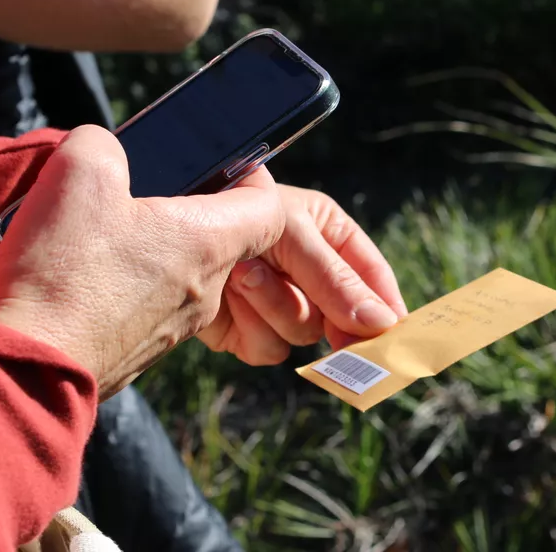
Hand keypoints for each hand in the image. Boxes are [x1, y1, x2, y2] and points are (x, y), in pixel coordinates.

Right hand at [0, 126, 285, 398]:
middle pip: (224, 239)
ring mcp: (175, 326)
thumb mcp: (78, 174)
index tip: (219, 164)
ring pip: (183, 274)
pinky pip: (150, 306)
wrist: (27, 369)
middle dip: (189, 211)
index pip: (269, 208)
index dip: (251, 178)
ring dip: (155, 249)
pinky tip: (86, 274)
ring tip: (103, 232)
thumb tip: (104, 150)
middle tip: (143, 193)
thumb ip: (103, 145)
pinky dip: (129, 285)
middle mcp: (206, 290)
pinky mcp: (140, 351)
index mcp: (209, 242)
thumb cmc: (64, 272)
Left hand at [198, 185, 408, 364]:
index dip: (383, 300)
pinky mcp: (245, 330)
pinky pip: (269, 349)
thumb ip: (337, 280)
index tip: (395, 330)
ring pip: (305, 333)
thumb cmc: (228, 206)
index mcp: (326, 232)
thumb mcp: (292, 233)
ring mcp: (274, 302)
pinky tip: (228, 297)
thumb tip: (383, 324)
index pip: (370, 271)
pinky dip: (250, 326)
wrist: (160, 227)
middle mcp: (305, 269)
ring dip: (275, 307)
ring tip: (243, 274)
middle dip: (329, 314)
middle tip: (341, 339)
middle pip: (343, 313)